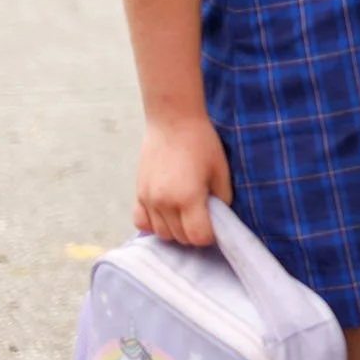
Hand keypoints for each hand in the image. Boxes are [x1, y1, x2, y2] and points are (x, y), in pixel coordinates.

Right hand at [134, 114, 230, 246]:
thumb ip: (222, 198)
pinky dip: (153, 225)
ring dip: (176, 231)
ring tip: (187, 216)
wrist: (173, 121)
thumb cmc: (202, 143)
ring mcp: (148, 199)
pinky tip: (166, 215)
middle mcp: (164, 203)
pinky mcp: (138, 193)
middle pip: (180, 238)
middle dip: (195, 234)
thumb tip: (220, 218)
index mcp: (188, 198)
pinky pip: (141, 222)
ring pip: (161, 233)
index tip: (216, 226)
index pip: (198, 237)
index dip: (210, 236)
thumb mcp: (221, 170)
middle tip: (204, 219)